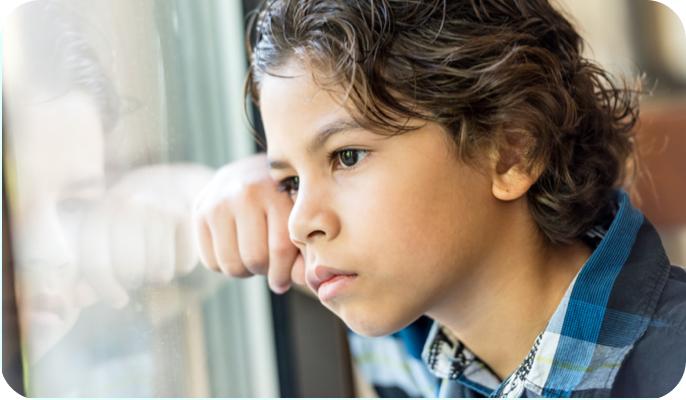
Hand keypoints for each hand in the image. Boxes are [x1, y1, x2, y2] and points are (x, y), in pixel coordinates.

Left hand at [79, 164, 213, 307]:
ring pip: (159, 272)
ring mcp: (158, 208)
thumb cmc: (134, 220)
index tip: (120, 300)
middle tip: (142, 269)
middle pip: (130, 271)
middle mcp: (128, 205)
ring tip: (159, 255)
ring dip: (160, 273)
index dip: (105, 288)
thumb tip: (80, 300)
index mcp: (101, 210)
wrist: (176, 182)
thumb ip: (90, 270)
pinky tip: (178, 247)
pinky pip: (183, 264)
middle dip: (137, 279)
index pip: (95, 262)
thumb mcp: (108, 236)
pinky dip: (182, 264)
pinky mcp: (185, 215)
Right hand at [192, 153, 304, 293]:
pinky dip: (224, 266)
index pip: (280, 248)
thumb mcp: (299, 217)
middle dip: (264, 271)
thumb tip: (303, 280)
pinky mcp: (199, 211)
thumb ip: (305, 250)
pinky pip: (211, 262)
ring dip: (245, 271)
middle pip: (254, 259)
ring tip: (253, 258)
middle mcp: (244, 193)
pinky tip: (236, 251)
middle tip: (268, 266)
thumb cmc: (282, 201)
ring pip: (231, 265)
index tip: (282, 282)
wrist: (249, 172)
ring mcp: (218, 202)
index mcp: (275, 193)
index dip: (283, 274)